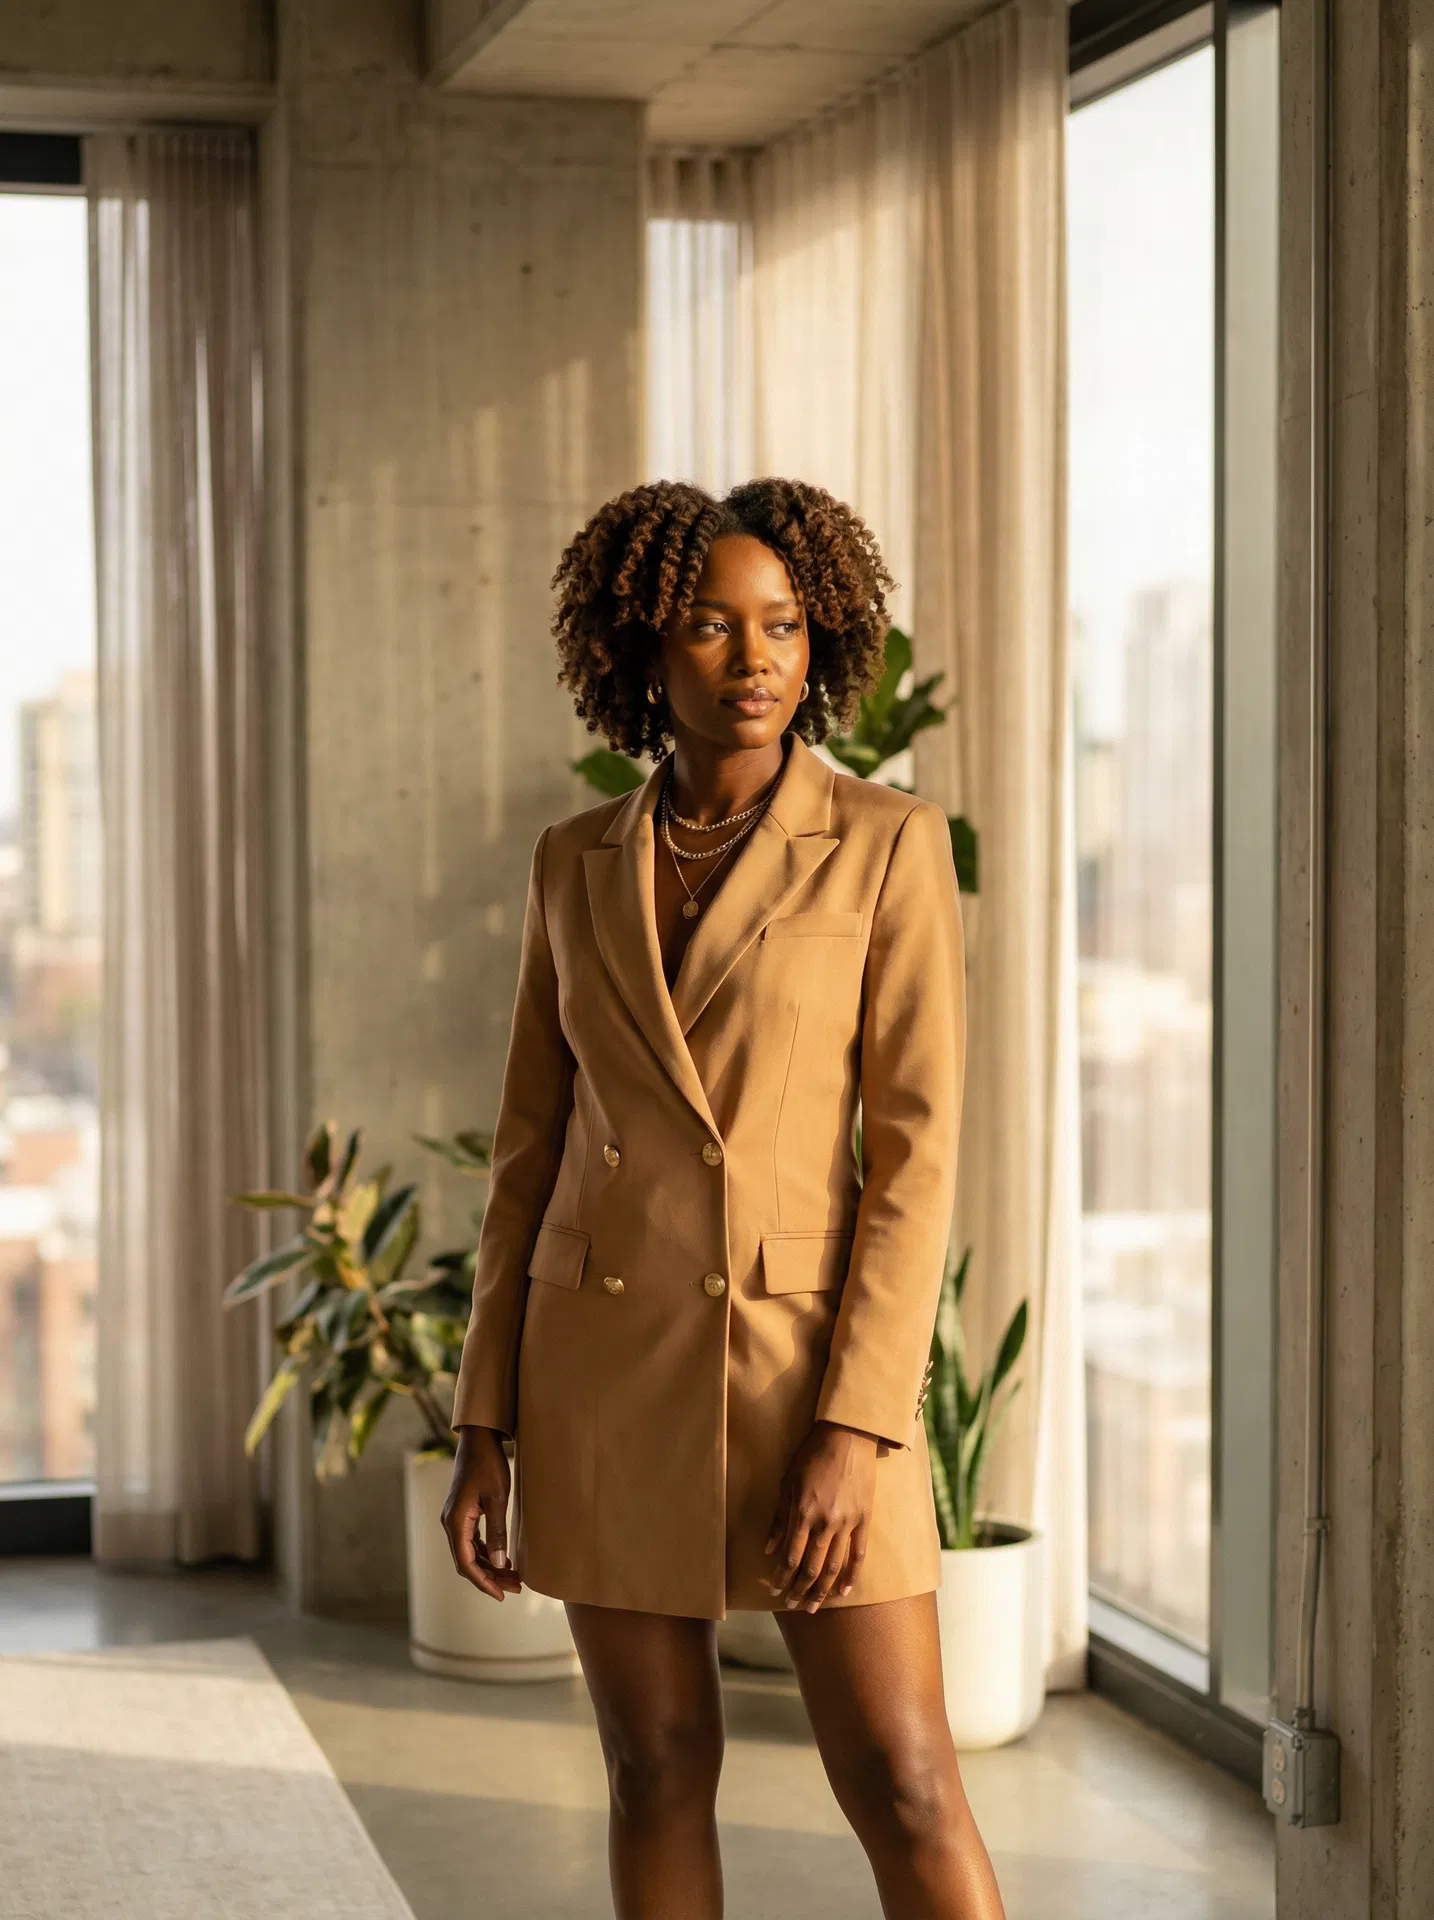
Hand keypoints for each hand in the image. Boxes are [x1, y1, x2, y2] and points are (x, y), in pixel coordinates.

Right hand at [442, 1426, 522, 1601]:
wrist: (479, 1439)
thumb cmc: (489, 1464)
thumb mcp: (498, 1498)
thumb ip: (497, 1532)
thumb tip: (499, 1563)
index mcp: (455, 1521)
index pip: (466, 1563)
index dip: (484, 1582)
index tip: (502, 1594)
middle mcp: (450, 1523)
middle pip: (467, 1561)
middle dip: (490, 1577)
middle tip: (516, 1587)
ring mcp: (454, 1518)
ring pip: (469, 1553)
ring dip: (489, 1566)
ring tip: (514, 1577)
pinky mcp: (462, 1513)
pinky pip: (471, 1542)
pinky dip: (485, 1553)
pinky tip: (503, 1558)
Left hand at [764, 1421, 876, 1611]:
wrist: (847, 1437)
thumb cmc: (812, 1456)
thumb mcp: (787, 1483)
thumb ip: (779, 1519)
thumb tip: (768, 1549)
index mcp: (803, 1513)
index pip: (790, 1556)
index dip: (782, 1577)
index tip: (774, 1590)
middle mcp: (825, 1523)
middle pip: (811, 1567)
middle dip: (799, 1590)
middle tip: (792, 1605)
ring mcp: (847, 1523)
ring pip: (833, 1566)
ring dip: (821, 1590)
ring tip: (813, 1606)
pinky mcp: (864, 1519)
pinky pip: (859, 1554)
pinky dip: (852, 1575)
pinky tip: (844, 1591)